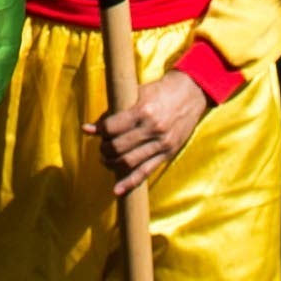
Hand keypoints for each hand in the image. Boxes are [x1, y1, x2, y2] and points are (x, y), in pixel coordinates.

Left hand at [94, 64, 212, 189]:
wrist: (191, 93)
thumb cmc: (160, 91)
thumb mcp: (137, 93)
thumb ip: (115, 111)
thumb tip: (90, 128)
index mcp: (143, 111)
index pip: (112, 128)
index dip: (99, 131)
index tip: (93, 131)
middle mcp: (153, 129)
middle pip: (118, 147)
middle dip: (104, 149)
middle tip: (102, 146)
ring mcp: (162, 143)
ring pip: (129, 162)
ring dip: (112, 163)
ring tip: (106, 159)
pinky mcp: (168, 154)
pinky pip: (145, 172)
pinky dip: (129, 182)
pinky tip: (116, 190)